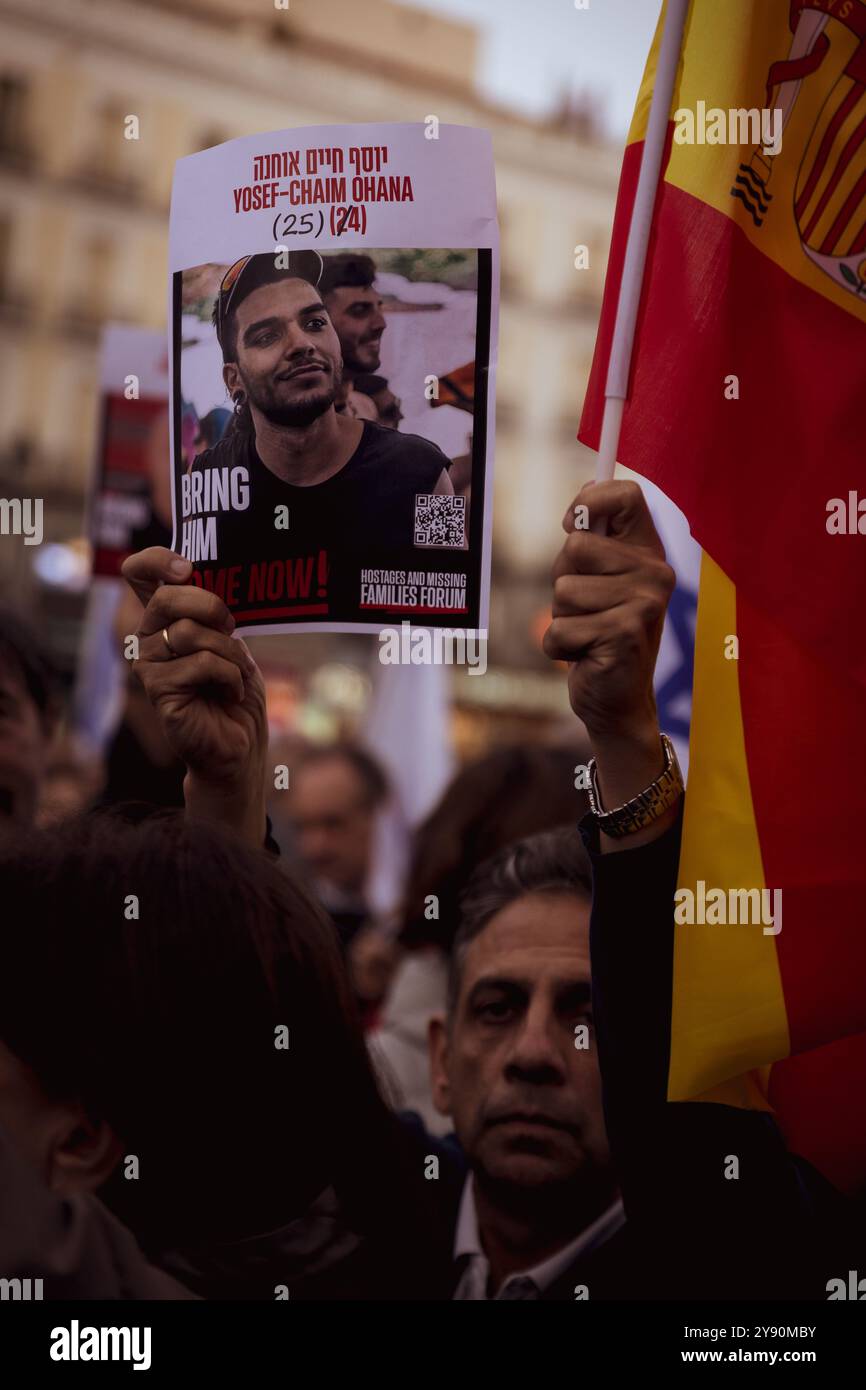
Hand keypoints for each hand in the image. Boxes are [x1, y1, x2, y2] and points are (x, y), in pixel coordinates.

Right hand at [121, 547, 267, 846]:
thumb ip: (213, 613)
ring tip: (233, 675)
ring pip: (189, 632)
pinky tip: (228, 694)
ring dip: (227, 653)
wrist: (239, 744)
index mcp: (163, 619)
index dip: (155, 559)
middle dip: (211, 607)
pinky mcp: (158, 691)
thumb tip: (208, 578)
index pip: (139, 573)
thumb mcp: (230, 641)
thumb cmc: (235, 691)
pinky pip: (199, 663)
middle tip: (232, 631)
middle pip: (167, 596)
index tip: (186, 566)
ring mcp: (148, 665)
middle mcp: (148, 638)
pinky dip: (228, 677)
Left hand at [543, 480, 677, 842]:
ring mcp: (644, 605)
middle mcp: (655, 573)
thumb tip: (579, 502)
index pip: (626, 495)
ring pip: (562, 592)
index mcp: (648, 553)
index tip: (570, 525)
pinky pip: (558, 630)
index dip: (590, 501)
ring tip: (587, 635)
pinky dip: (559, 649)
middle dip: (562, 583)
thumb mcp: (596, 583)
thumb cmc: (599, 635)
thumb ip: (591, 544)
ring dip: (561, 619)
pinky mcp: (624, 635)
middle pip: (574, 547)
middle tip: (585, 610)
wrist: (618, 702)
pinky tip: (586, 657)